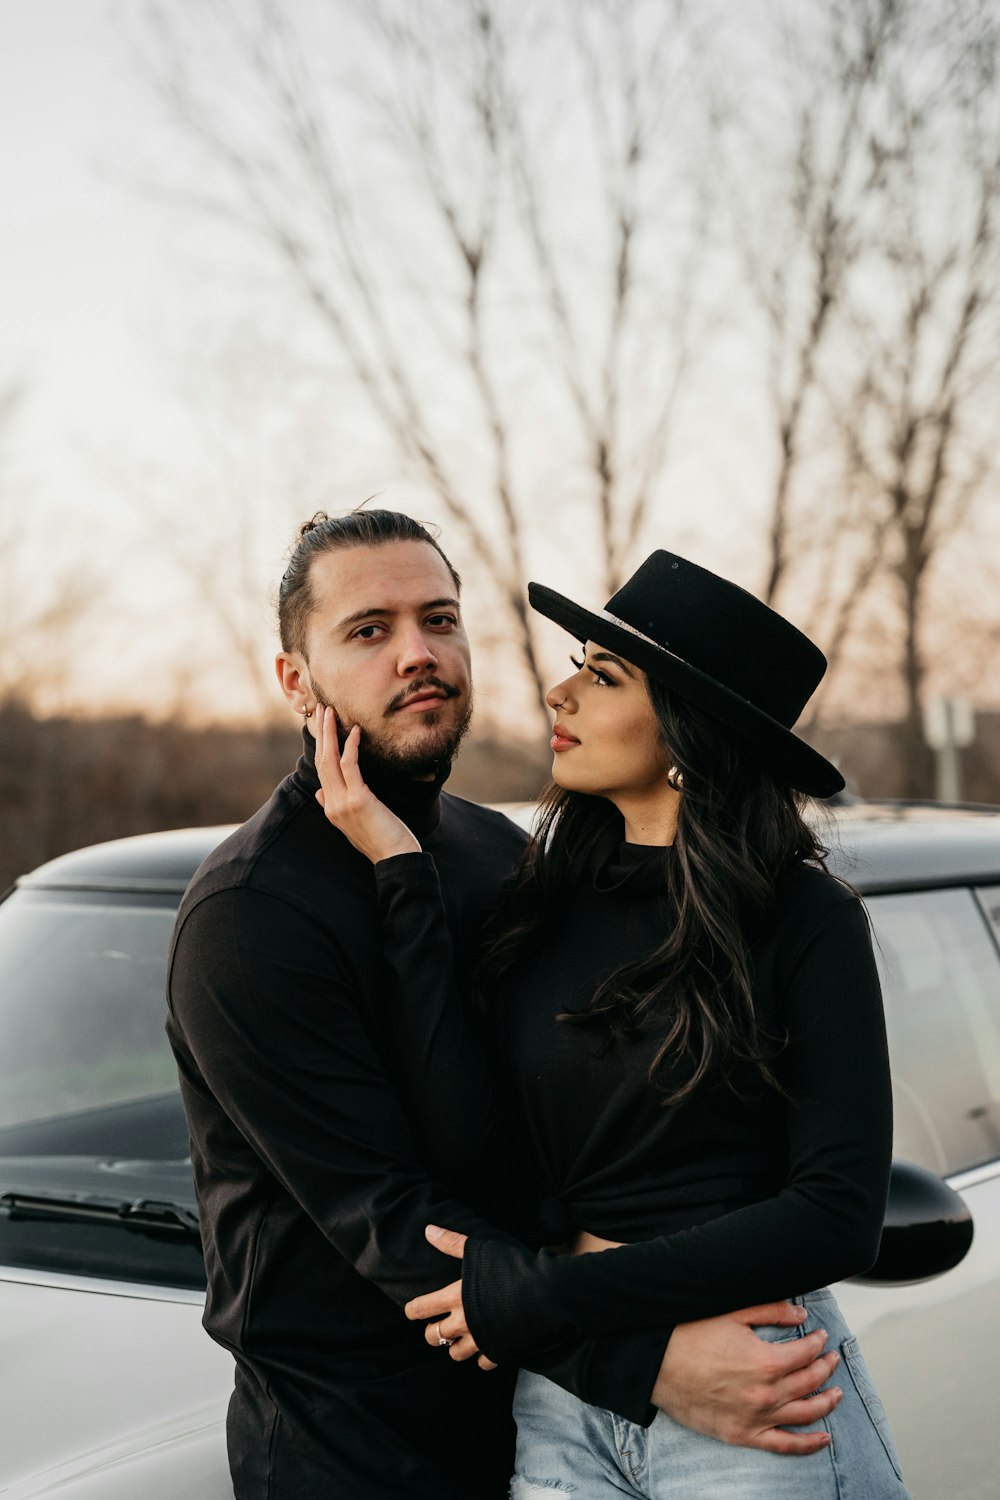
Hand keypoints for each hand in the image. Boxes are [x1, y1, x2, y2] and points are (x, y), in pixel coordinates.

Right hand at [314, 708, 420, 861]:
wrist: (396, 859)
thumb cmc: (382, 840)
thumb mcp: (354, 823)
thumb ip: (336, 806)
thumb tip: (321, 791)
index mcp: (331, 809)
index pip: (321, 771)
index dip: (320, 746)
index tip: (322, 727)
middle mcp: (332, 804)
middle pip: (321, 761)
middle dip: (320, 734)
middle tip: (321, 710)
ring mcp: (342, 802)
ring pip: (329, 760)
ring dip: (329, 733)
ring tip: (330, 712)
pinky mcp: (358, 799)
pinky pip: (349, 766)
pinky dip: (350, 746)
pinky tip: (355, 730)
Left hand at [404, 1225, 496, 1369]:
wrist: (544, 1292)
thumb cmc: (510, 1266)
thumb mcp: (478, 1249)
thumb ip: (451, 1242)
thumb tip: (427, 1230)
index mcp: (454, 1297)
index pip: (421, 1309)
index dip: (413, 1310)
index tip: (412, 1311)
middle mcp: (463, 1322)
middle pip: (434, 1337)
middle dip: (431, 1332)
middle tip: (436, 1326)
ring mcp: (480, 1340)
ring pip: (455, 1354)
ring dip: (454, 1347)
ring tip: (458, 1338)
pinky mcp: (498, 1351)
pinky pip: (482, 1363)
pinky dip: (481, 1357)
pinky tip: (485, 1346)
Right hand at [652, 1302, 842, 1454]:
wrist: (656, 1365)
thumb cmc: (689, 1335)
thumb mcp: (732, 1312)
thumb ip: (771, 1310)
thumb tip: (801, 1313)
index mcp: (766, 1361)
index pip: (806, 1352)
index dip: (818, 1341)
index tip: (820, 1335)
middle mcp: (766, 1393)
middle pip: (810, 1381)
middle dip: (826, 1367)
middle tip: (831, 1358)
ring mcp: (756, 1418)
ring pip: (805, 1413)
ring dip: (826, 1402)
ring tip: (836, 1392)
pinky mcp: (743, 1435)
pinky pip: (785, 1445)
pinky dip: (808, 1444)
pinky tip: (824, 1438)